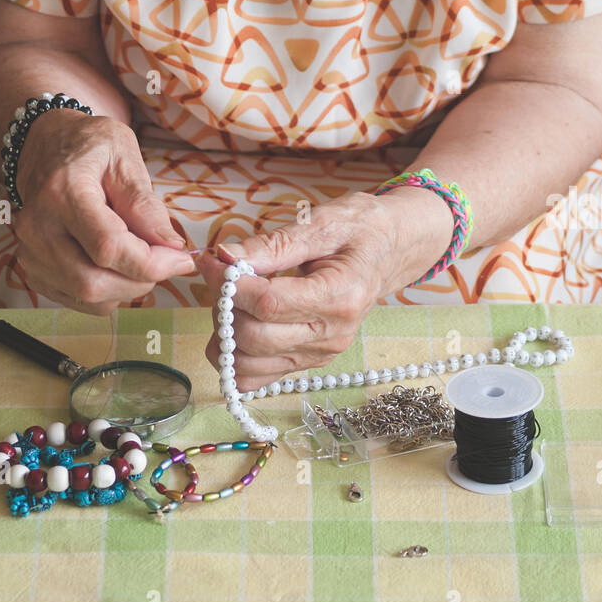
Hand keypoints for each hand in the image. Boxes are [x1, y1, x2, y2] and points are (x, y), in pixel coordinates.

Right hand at [12, 109, 195, 313]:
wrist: (45, 145)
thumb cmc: (88, 146)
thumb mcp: (124, 156)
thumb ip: (145, 203)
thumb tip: (171, 247)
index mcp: (62, 193)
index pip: (108, 247)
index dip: (150, 263)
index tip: (181, 259)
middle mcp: (38, 228)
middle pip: (93, 282)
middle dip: (141, 280)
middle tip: (166, 260)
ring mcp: (29, 252)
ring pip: (87, 296)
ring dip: (127, 287)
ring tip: (141, 255)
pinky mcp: (33, 269)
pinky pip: (77, 299)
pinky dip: (108, 291)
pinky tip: (119, 263)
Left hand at [198, 186, 451, 389]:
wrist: (390, 249)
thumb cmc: (359, 228)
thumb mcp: (320, 223)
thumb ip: (271, 245)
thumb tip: (222, 256)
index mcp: (340, 296)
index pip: (268, 303)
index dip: (229, 283)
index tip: (211, 260)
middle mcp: (332, 335)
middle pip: (254, 337)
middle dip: (224, 306)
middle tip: (221, 275)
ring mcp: (320, 354)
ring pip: (248, 364)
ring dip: (225, 333)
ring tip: (232, 299)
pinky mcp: (308, 363)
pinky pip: (257, 379)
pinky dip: (235, 358)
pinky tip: (237, 325)